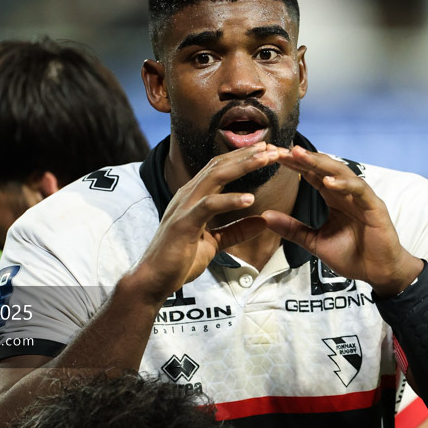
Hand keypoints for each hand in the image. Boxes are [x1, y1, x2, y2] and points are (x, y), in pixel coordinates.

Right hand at [123, 142, 278, 305]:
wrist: (153, 280)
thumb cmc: (178, 260)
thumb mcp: (214, 243)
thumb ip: (236, 231)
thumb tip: (262, 222)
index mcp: (193, 197)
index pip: (221, 168)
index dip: (244, 158)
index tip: (268, 152)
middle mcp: (188, 195)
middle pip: (220, 165)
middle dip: (248, 155)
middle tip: (274, 147)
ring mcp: (184, 207)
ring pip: (215, 176)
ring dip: (243, 166)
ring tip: (266, 159)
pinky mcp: (184, 223)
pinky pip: (209, 206)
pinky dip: (229, 200)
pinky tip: (249, 199)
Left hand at [260, 146, 423, 295]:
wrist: (378, 273)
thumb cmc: (352, 256)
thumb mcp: (315, 242)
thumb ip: (292, 229)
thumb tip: (265, 216)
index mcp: (333, 198)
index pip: (310, 174)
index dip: (292, 164)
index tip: (271, 156)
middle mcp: (346, 193)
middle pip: (322, 168)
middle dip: (302, 158)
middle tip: (280, 150)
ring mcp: (361, 197)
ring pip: (340, 172)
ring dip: (319, 163)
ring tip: (299, 155)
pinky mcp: (374, 207)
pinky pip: (359, 190)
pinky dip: (344, 184)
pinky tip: (327, 181)